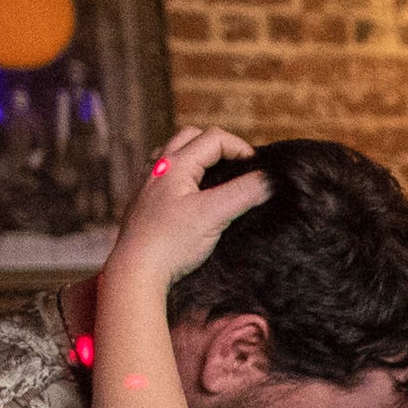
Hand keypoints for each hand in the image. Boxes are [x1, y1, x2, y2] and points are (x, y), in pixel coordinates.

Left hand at [105, 126, 269, 294]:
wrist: (136, 271)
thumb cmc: (171, 243)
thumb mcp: (214, 215)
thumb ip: (244, 193)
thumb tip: (271, 179)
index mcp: (175, 163)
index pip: (215, 138)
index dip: (241, 149)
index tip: (258, 171)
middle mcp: (159, 167)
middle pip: (192, 137)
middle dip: (220, 146)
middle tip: (239, 168)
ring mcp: (149, 183)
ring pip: (176, 153)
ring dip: (199, 156)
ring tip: (217, 176)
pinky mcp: (145, 202)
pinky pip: (165, 174)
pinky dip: (184, 173)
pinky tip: (191, 193)